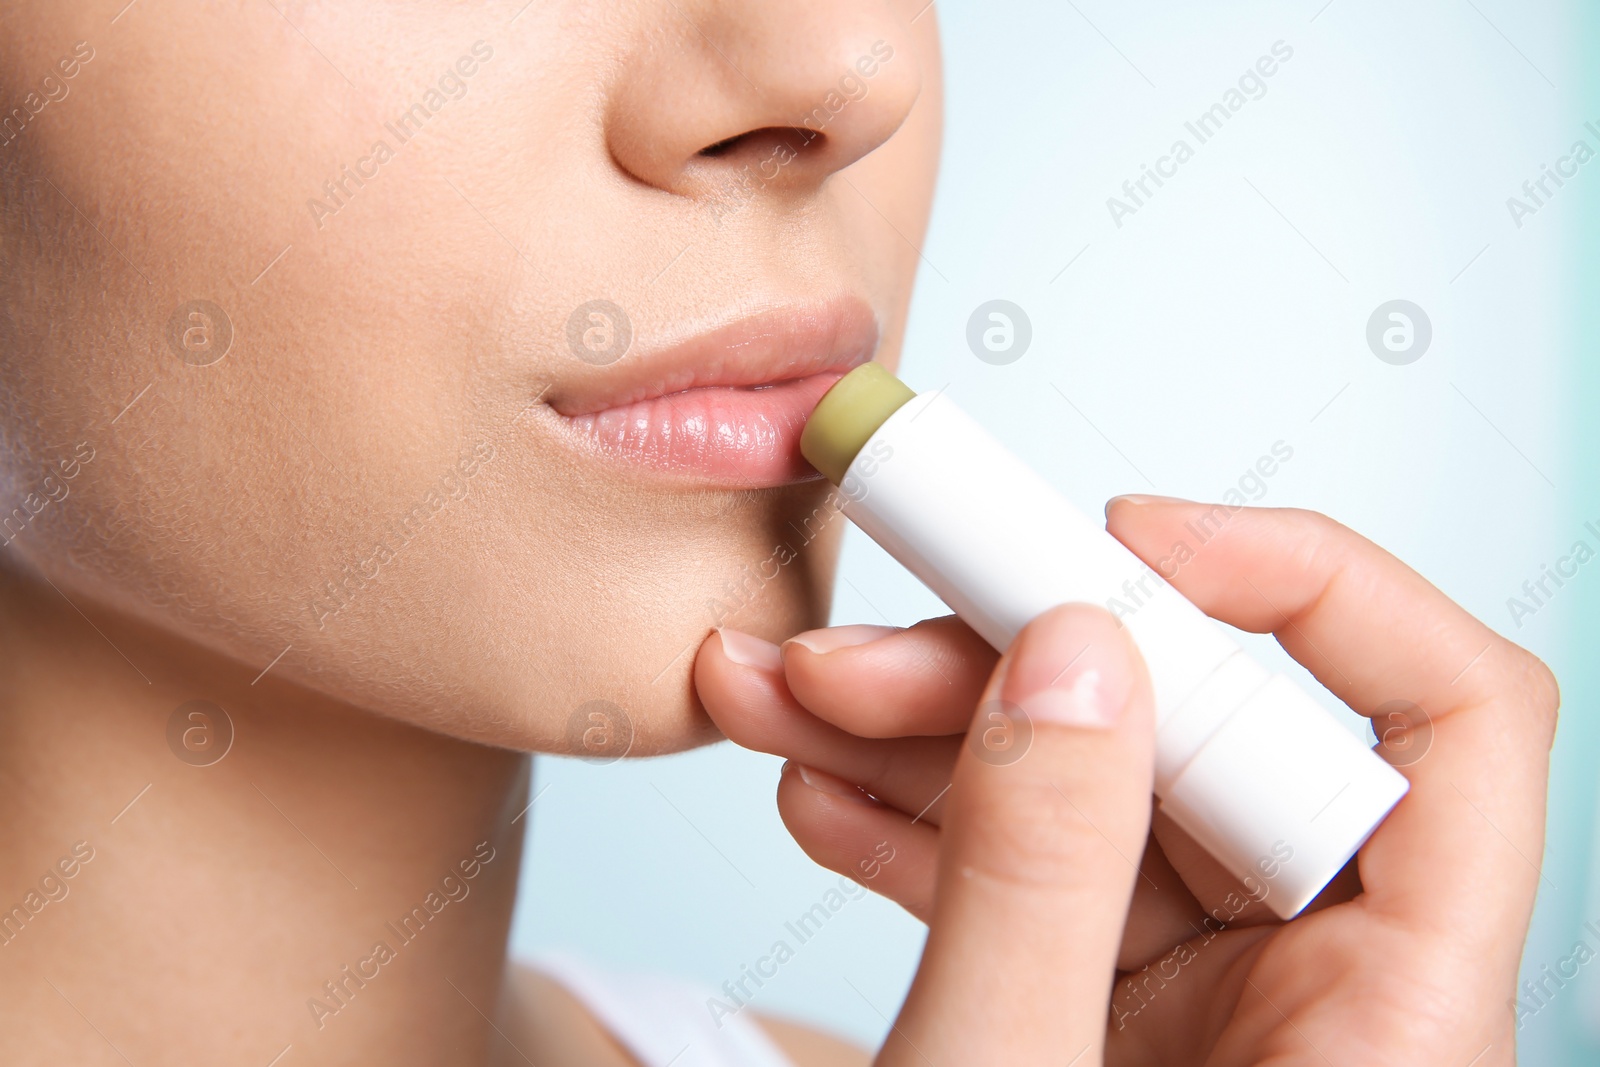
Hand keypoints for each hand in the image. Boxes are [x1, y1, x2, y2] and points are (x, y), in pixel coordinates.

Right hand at [693, 500, 1557, 1064]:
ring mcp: (1202, 1008)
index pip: (1453, 727)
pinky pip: (1031, 871)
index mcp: (1396, 1031)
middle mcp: (1319, 997)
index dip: (1312, 590)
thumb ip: (1042, 876)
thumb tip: (1075, 657)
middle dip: (1019, 664)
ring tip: (778, 697)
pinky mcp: (1103, 1018)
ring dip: (928, 731)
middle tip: (859, 631)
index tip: (1125, 544)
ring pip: (1093, 792)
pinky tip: (820, 788)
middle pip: (1210, 739)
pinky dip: (920, 820)